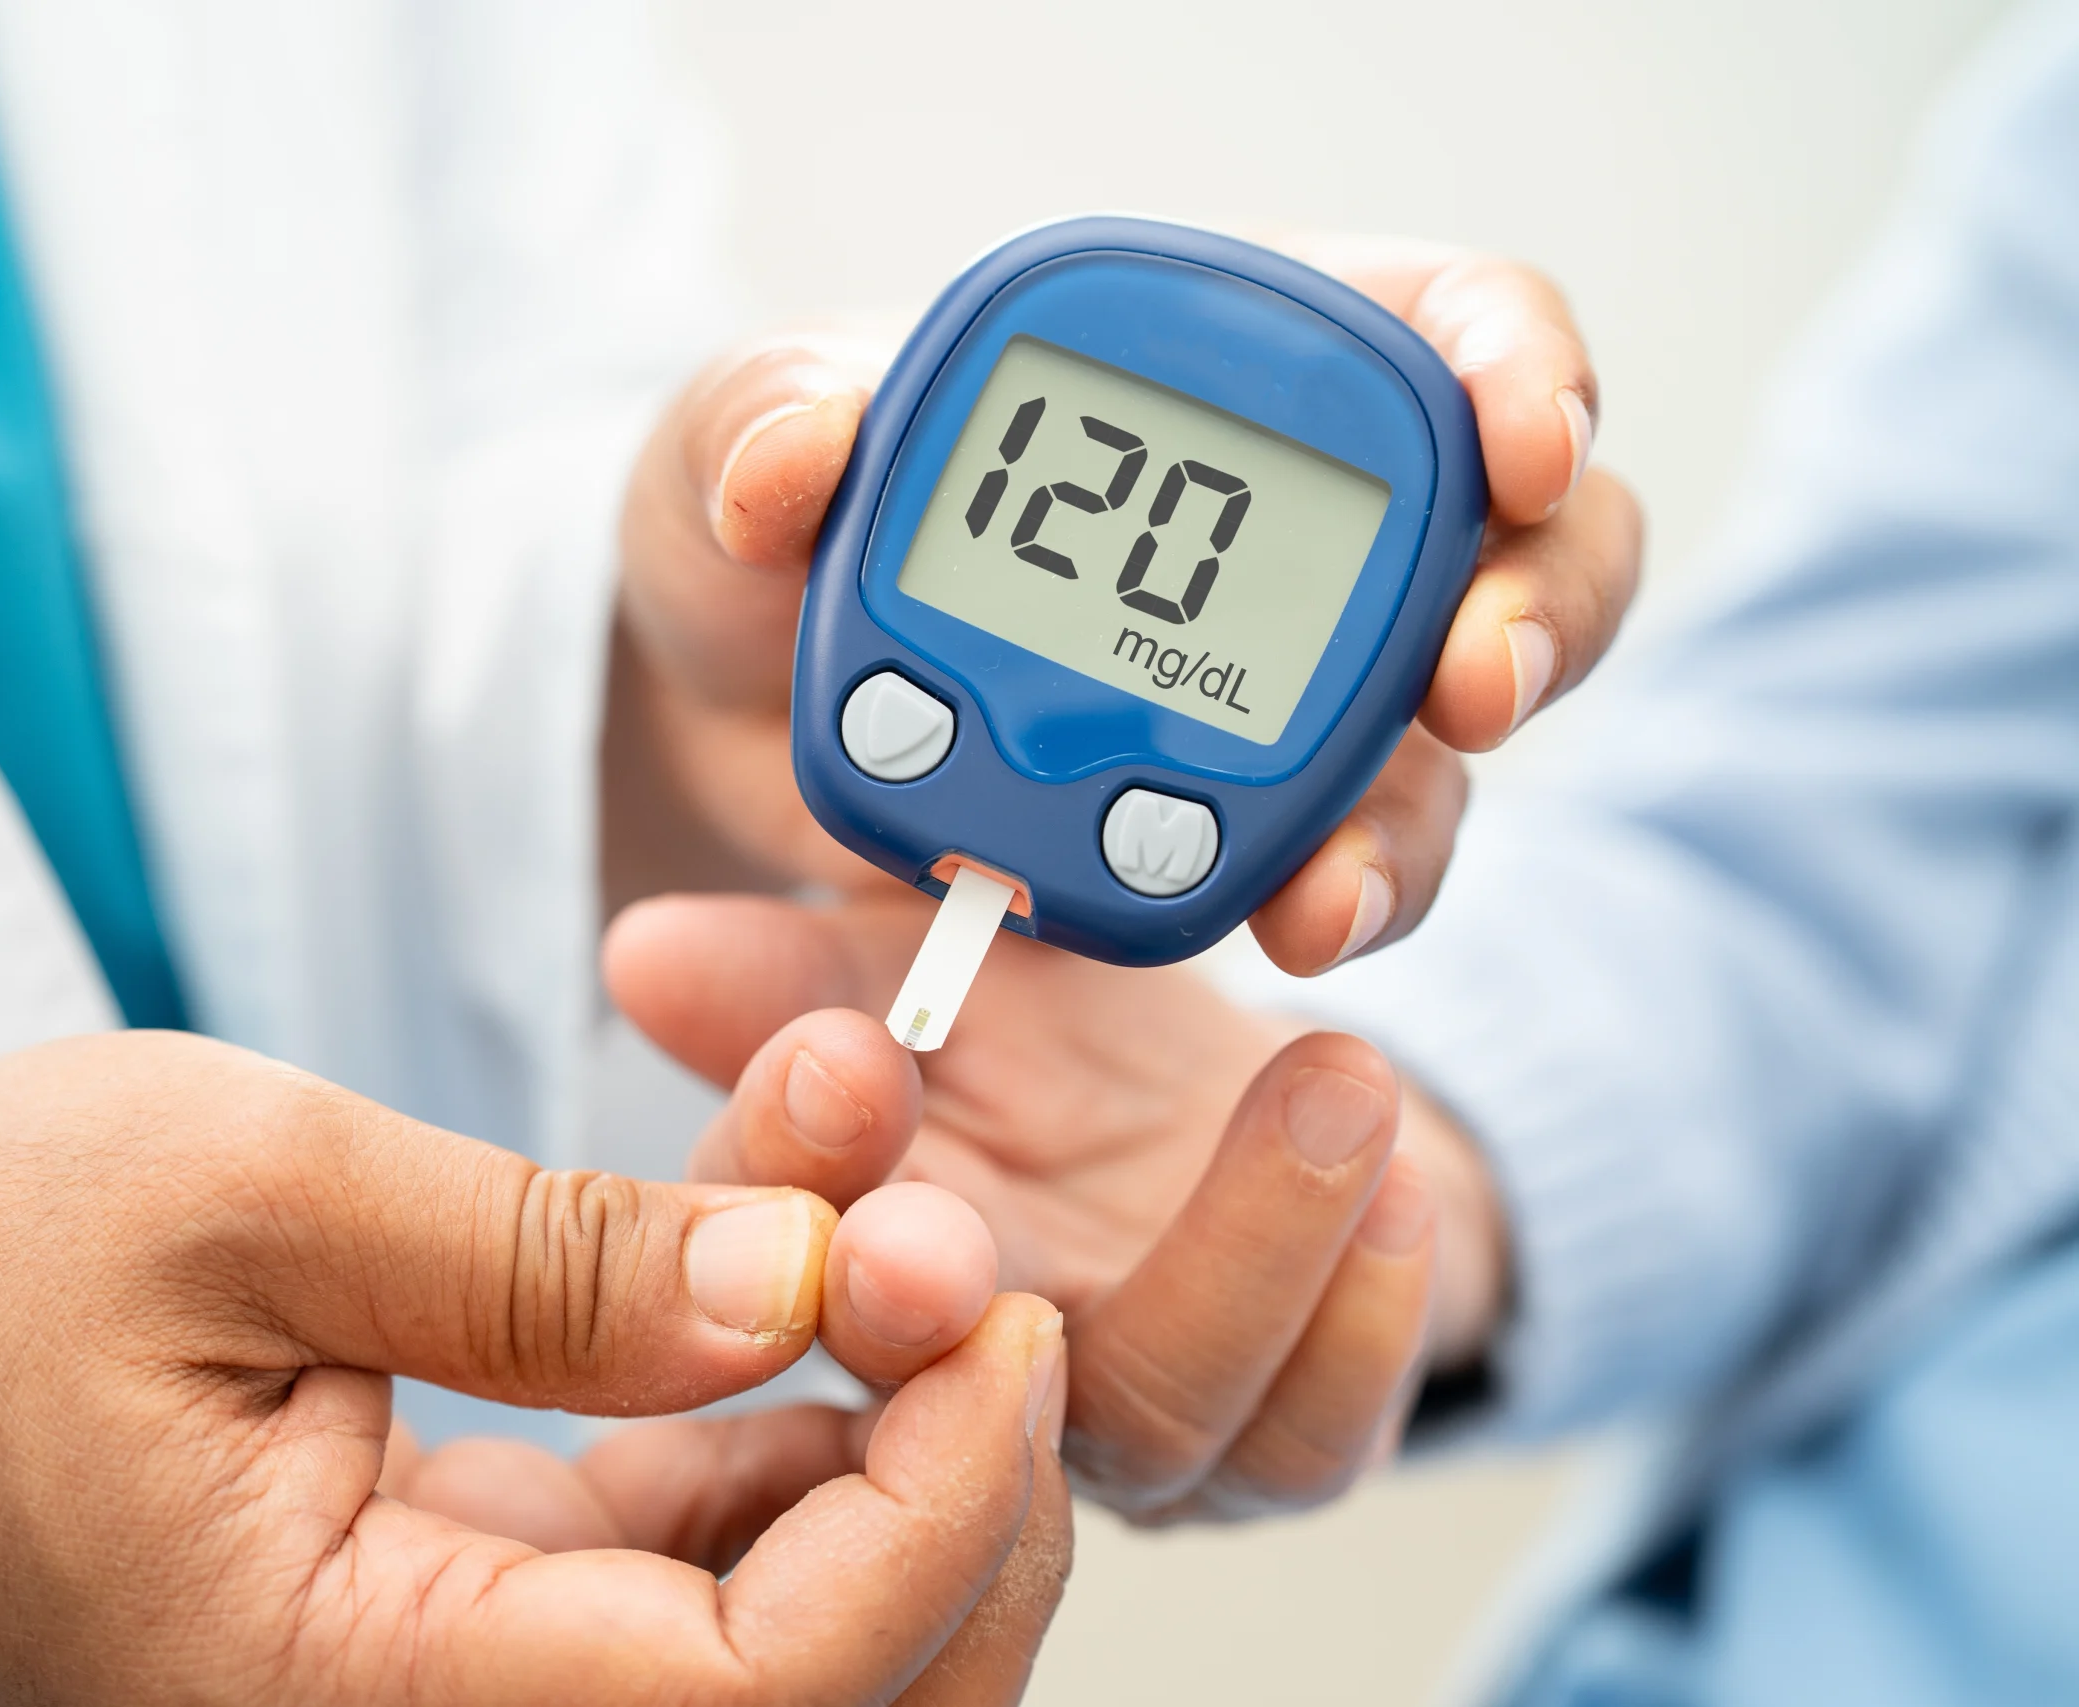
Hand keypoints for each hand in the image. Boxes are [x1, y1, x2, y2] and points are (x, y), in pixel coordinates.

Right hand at [0, 1031, 1069, 1703]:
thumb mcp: (256, 1196)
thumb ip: (552, 1258)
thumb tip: (805, 1284)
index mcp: (359, 1695)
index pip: (761, 1695)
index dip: (933, 1508)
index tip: (991, 1305)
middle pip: (833, 1699)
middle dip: (957, 1480)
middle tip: (967, 1248)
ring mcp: (467, 1679)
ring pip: (792, 1618)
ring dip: (879, 1406)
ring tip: (868, 1180)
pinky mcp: (479, 1597)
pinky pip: (700, 1543)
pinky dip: (777, 1397)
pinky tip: (778, 1230)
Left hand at [603, 241, 1640, 971]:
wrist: (720, 708)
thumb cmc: (755, 526)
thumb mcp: (736, 442)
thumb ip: (768, 423)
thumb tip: (798, 452)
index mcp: (1218, 362)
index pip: (1444, 321)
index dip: (1521, 365)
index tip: (1519, 442)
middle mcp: (1294, 529)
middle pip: (1523, 543)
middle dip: (1538, 611)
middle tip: (1474, 682)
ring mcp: (1277, 690)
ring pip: (1447, 744)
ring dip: (1420, 810)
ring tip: (1337, 886)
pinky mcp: (1229, 826)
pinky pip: (1332, 865)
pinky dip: (1325, 897)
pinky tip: (1277, 926)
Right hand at [607, 891, 1505, 1520]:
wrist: (1242, 1117)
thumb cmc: (1060, 1048)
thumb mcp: (932, 968)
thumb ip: (805, 964)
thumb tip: (644, 952)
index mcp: (853, 1260)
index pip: (773, 1244)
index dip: (788, 1166)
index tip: (834, 1056)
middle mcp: (968, 1383)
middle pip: (923, 1383)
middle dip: (932, 1297)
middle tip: (957, 1218)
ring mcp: (1119, 1431)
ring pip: (1149, 1411)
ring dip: (1241, 1249)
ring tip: (1327, 1082)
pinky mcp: (1269, 1449)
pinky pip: (1308, 1439)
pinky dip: (1363, 1317)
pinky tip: (1401, 1187)